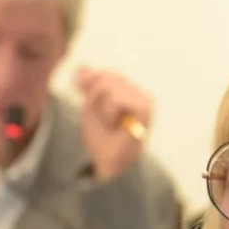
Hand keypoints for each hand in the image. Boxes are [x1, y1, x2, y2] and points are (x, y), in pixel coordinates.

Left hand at [75, 66, 152, 180]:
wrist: (111, 162)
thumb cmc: (103, 138)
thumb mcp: (90, 105)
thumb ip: (89, 84)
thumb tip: (83, 67)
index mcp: (130, 91)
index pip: (106, 74)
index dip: (91, 85)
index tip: (92, 105)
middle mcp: (141, 92)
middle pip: (106, 76)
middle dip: (95, 98)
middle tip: (104, 119)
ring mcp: (145, 99)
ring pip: (109, 85)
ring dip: (101, 106)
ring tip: (110, 123)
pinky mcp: (146, 107)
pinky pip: (117, 97)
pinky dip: (108, 111)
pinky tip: (115, 124)